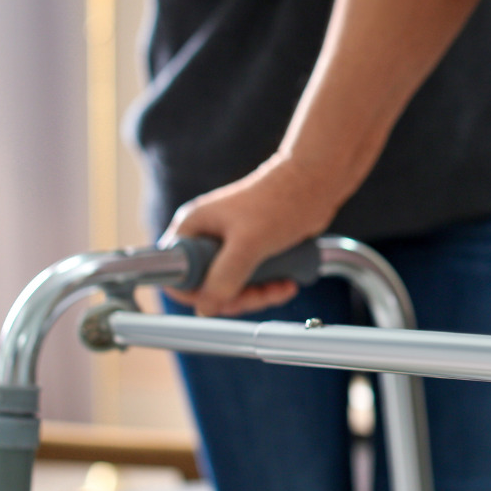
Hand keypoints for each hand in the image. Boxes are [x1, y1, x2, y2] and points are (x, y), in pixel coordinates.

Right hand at [160, 152, 336, 316]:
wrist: (315, 183)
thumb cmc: (281, 202)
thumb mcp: (249, 243)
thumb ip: (225, 276)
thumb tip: (205, 307)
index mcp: (193, 228)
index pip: (175, 274)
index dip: (195, 293)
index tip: (223, 298)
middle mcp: (207, 236)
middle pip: (206, 286)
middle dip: (236, 297)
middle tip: (260, 294)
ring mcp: (230, 244)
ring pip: (232, 287)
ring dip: (257, 295)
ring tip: (282, 286)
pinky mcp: (251, 249)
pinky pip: (252, 280)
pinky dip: (268, 287)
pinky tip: (288, 282)